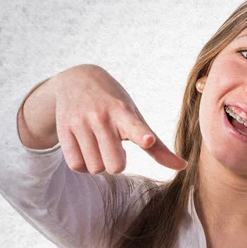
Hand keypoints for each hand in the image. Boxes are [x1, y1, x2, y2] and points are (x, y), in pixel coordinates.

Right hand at [53, 64, 187, 173]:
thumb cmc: (115, 105)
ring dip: (100, 164)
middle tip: (114, 148)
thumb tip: (183, 167)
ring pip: (95, 168)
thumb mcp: (136, 118)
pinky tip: (87, 151)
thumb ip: (158, 147)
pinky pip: (77, 166)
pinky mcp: (63, 130)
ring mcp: (80, 122)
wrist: (76, 79)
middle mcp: (101, 116)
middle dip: (117, 164)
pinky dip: (84, 166)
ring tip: (99, 146)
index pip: (134, 126)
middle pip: (115, 165)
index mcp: (124, 113)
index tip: (147, 139)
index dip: (141, 135)